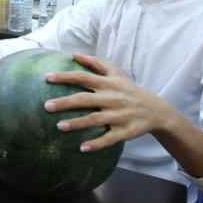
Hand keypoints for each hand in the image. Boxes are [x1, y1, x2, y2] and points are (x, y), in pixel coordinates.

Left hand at [44, 54, 172, 151]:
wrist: (157, 111)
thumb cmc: (129, 90)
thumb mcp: (117, 73)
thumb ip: (96, 63)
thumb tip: (75, 54)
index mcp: (108, 84)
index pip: (83, 77)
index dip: (65, 77)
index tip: (47, 78)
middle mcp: (112, 99)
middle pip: (85, 99)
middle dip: (65, 102)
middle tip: (46, 106)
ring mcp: (118, 116)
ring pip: (95, 120)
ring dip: (77, 124)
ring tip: (59, 126)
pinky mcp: (125, 131)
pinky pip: (109, 138)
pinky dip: (97, 143)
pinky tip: (82, 148)